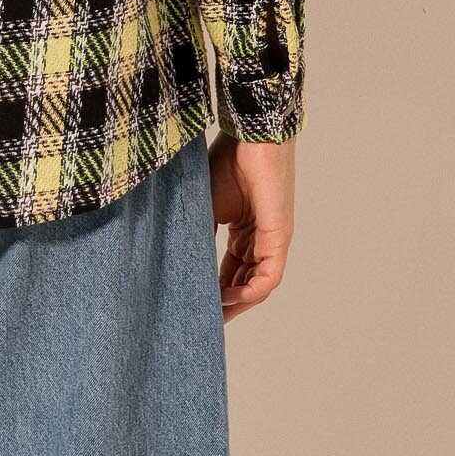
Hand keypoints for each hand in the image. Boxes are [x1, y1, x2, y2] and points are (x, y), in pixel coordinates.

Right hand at [208, 131, 295, 322]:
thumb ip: (197, 231)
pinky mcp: (280, 237)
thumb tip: (174, 258)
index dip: (213, 289)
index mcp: (243, 229)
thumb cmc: (229, 159)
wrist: (252, 135)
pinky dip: (250, 292)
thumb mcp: (205, 203)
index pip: (229, 269)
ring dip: (236, 303)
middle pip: (243, 282)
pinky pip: (268, 277)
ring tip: (213, 315)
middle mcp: (260, 238)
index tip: (193, 304)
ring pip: (256, 285)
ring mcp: (272, 239)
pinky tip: (229, 299)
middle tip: (202, 321)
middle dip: (224, 303)